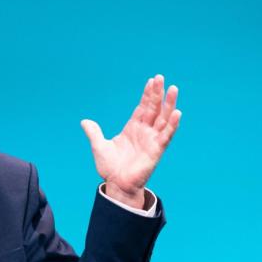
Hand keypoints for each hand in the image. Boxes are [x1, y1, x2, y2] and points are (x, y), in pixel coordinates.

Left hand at [81, 74, 180, 208]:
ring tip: (174, 89)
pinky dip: (172, 124)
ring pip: (163, 118)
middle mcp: (144, 131)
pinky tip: (177, 112)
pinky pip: (166, 135)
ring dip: (169, 104)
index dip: (146, 94)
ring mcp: (152, 140)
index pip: (142, 107)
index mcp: (132, 128)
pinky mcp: (156, 150)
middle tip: (161, 77)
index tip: (151, 81)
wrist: (117, 185)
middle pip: (153, 108)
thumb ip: (94, 133)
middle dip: (157, 93)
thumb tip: (85, 121)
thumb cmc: (110, 168)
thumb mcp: (99, 146)